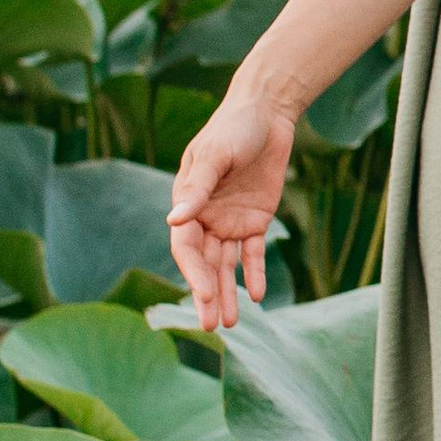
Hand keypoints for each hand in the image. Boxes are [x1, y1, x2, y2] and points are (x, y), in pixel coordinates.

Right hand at [167, 85, 297, 328]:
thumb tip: (173, 220)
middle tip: (210, 327)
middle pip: (204, 263)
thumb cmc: (233, 129)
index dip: (194, 272)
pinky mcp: (255, 219)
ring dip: (228, 293)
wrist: (267, 113)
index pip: (185, 247)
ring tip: (230, 323)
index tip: (205, 295)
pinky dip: (255, 272)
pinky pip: (253, 252)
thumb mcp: (214, 156)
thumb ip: (198, 189)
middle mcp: (205, 217)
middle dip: (207, 294)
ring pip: (227, 264)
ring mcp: (230, 220)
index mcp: (187, 203)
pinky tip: (256, 295)